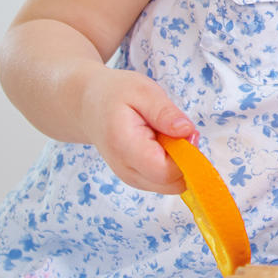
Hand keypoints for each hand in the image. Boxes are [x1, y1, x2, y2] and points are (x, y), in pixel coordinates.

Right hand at [79, 67, 196, 193]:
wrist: (88, 105)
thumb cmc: (116, 94)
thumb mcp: (143, 92)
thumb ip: (165, 113)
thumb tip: (188, 132)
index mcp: (126, 147)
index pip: (166, 172)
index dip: (187, 155)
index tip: (188, 131)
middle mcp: (126, 170)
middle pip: (171, 183)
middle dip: (186, 159)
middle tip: (178, 130)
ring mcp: (129, 178)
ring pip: (170, 185)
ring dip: (178, 161)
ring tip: (165, 134)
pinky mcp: (135, 177)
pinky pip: (164, 180)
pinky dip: (171, 163)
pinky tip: (161, 143)